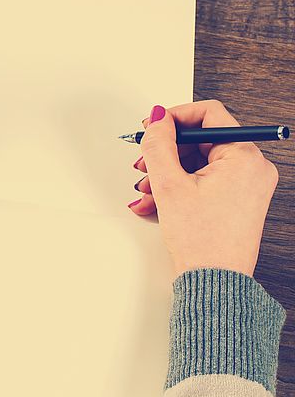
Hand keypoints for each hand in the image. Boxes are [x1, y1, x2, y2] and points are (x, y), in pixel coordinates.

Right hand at [128, 100, 278, 277]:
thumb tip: (158, 117)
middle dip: (167, 153)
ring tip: (147, 191)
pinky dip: (180, 187)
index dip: (175, 117)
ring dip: (168, 172)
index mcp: (245, 158)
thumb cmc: (202, 242)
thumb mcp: (170, 185)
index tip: (154, 126)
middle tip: (144, 164)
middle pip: (201, 141)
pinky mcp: (238, 200)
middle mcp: (253, 168)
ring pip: (199, 162)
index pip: (210, 114)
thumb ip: (160, 144)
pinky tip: (156, 202)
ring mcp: (247, 185)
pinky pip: (205, 180)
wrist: (213, 281)